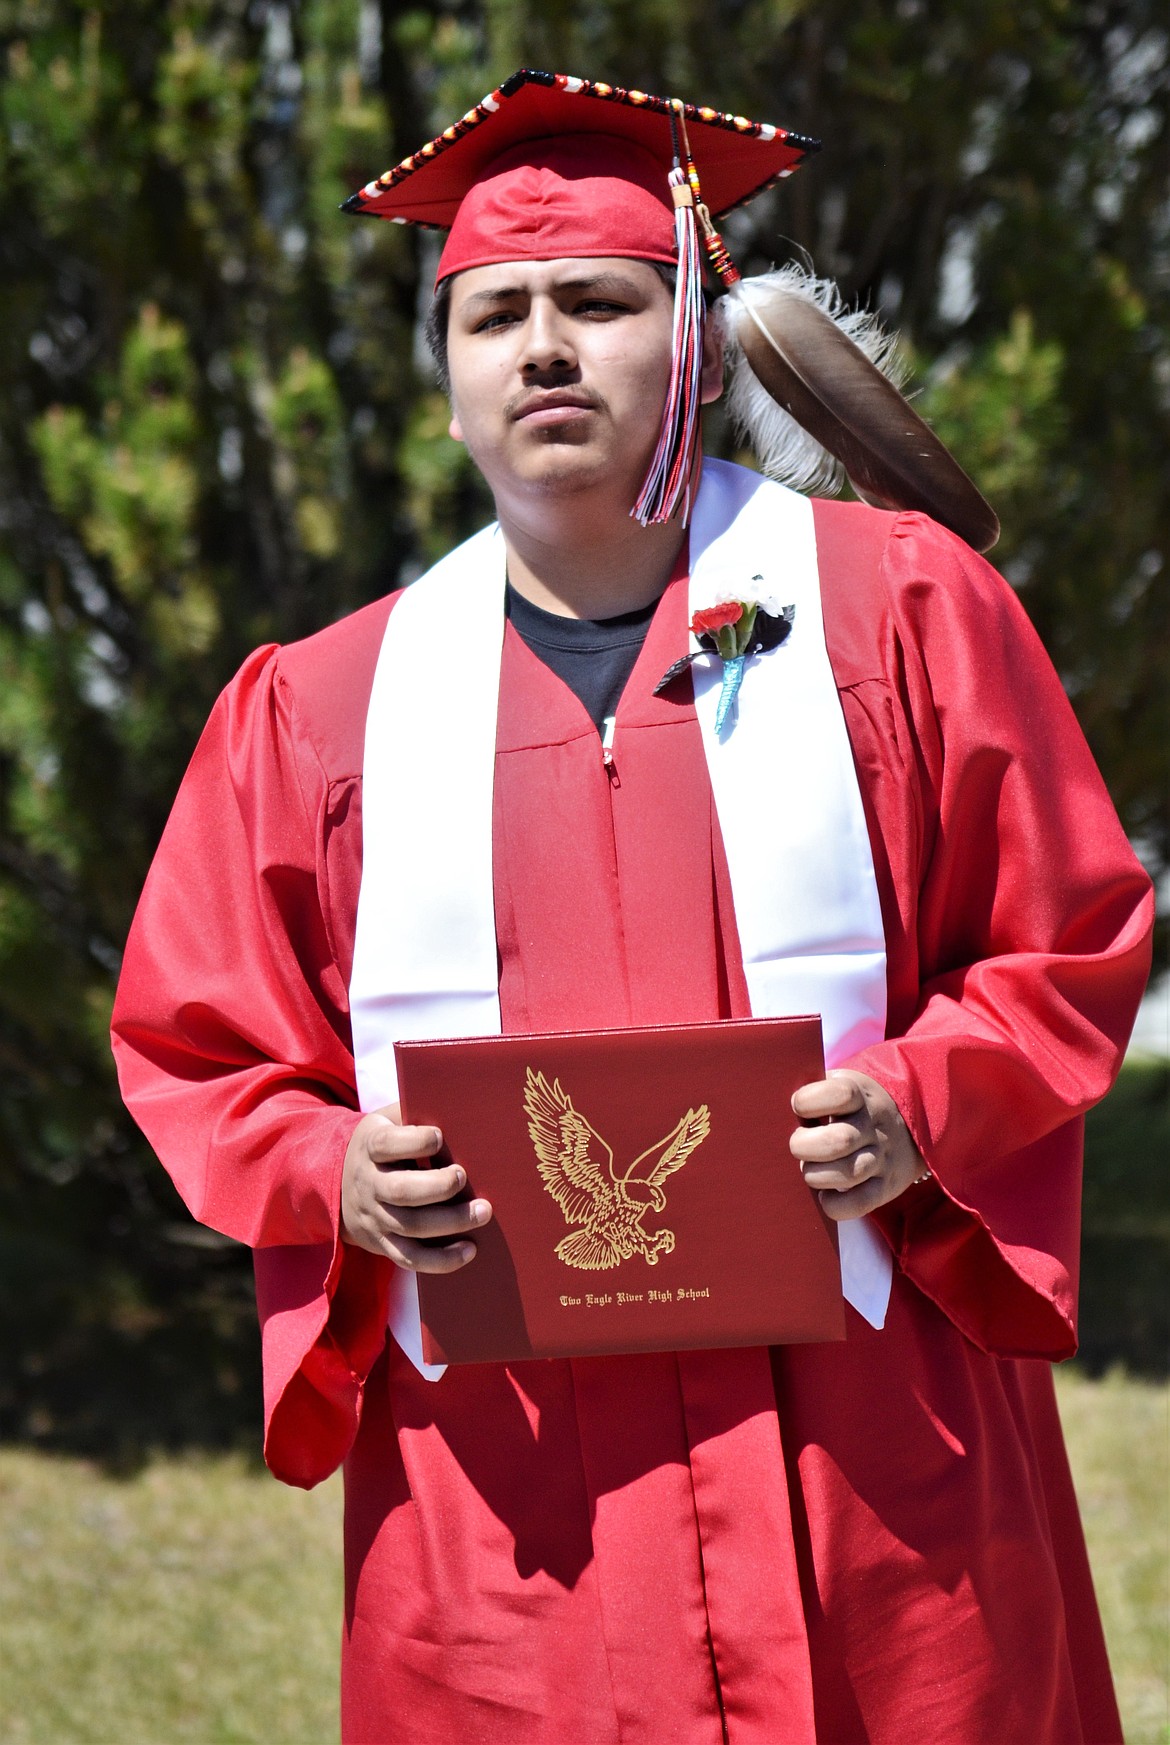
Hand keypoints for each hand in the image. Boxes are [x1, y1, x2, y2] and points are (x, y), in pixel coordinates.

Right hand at [341, 1103, 491, 1271]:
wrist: (333, 1181)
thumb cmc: (380, 1144)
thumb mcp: (384, 1121)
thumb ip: (411, 1112)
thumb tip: (458, 1102)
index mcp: (370, 1147)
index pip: (387, 1145)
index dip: (414, 1141)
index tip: (440, 1136)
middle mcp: (369, 1184)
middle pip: (401, 1191)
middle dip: (437, 1187)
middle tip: (463, 1177)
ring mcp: (374, 1217)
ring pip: (410, 1226)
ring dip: (450, 1222)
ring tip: (483, 1212)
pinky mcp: (381, 1243)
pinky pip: (410, 1258)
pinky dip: (440, 1260)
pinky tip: (469, 1250)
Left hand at [789, 1070, 925, 1220]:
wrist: (909, 1126)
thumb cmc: (853, 1107)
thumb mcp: (841, 1085)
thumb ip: (814, 1091)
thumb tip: (771, 1108)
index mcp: (859, 1095)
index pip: (839, 1095)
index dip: (809, 1102)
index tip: (797, 1107)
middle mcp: (873, 1126)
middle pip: (839, 1141)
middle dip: (806, 1147)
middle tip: (798, 1146)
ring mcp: (882, 1157)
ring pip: (849, 1173)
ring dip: (817, 1176)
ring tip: (809, 1171)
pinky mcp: (886, 1186)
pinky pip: (861, 1202)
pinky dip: (836, 1205)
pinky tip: (825, 1197)